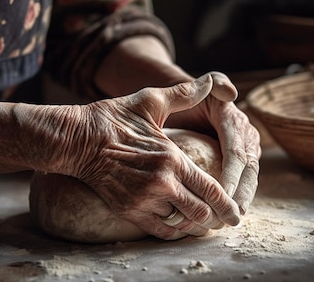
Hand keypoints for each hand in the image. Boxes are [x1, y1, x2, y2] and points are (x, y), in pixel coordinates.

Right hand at [39, 74, 240, 239]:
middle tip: (223, 220)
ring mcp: (143, 200)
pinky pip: (160, 231)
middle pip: (200, 212)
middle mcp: (161, 183)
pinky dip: (174, 231)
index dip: (227, 206)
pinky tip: (181, 226)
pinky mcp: (128, 211)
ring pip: (181, 224)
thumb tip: (213, 81)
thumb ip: (184, 93)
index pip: (211, 190)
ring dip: (195, 226)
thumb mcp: (150, 101)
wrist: (77, 140)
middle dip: (215, 219)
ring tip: (205, 224)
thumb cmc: (114, 118)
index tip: (236, 214)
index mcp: (172, 158)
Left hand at [165, 72, 260, 215]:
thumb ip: (214, 83)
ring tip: (232, 218)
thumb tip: (232, 93)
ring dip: (242, 199)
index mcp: (234, 120)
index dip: (232, 173)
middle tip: (231, 213)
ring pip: (249, 177)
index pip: (236, 151)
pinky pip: (243, 181)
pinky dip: (237, 197)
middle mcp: (245, 135)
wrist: (185, 104)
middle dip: (241, 192)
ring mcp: (245, 148)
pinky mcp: (241, 160)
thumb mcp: (197, 86)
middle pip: (249, 168)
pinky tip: (227, 213)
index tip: (223, 193)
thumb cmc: (185, 98)